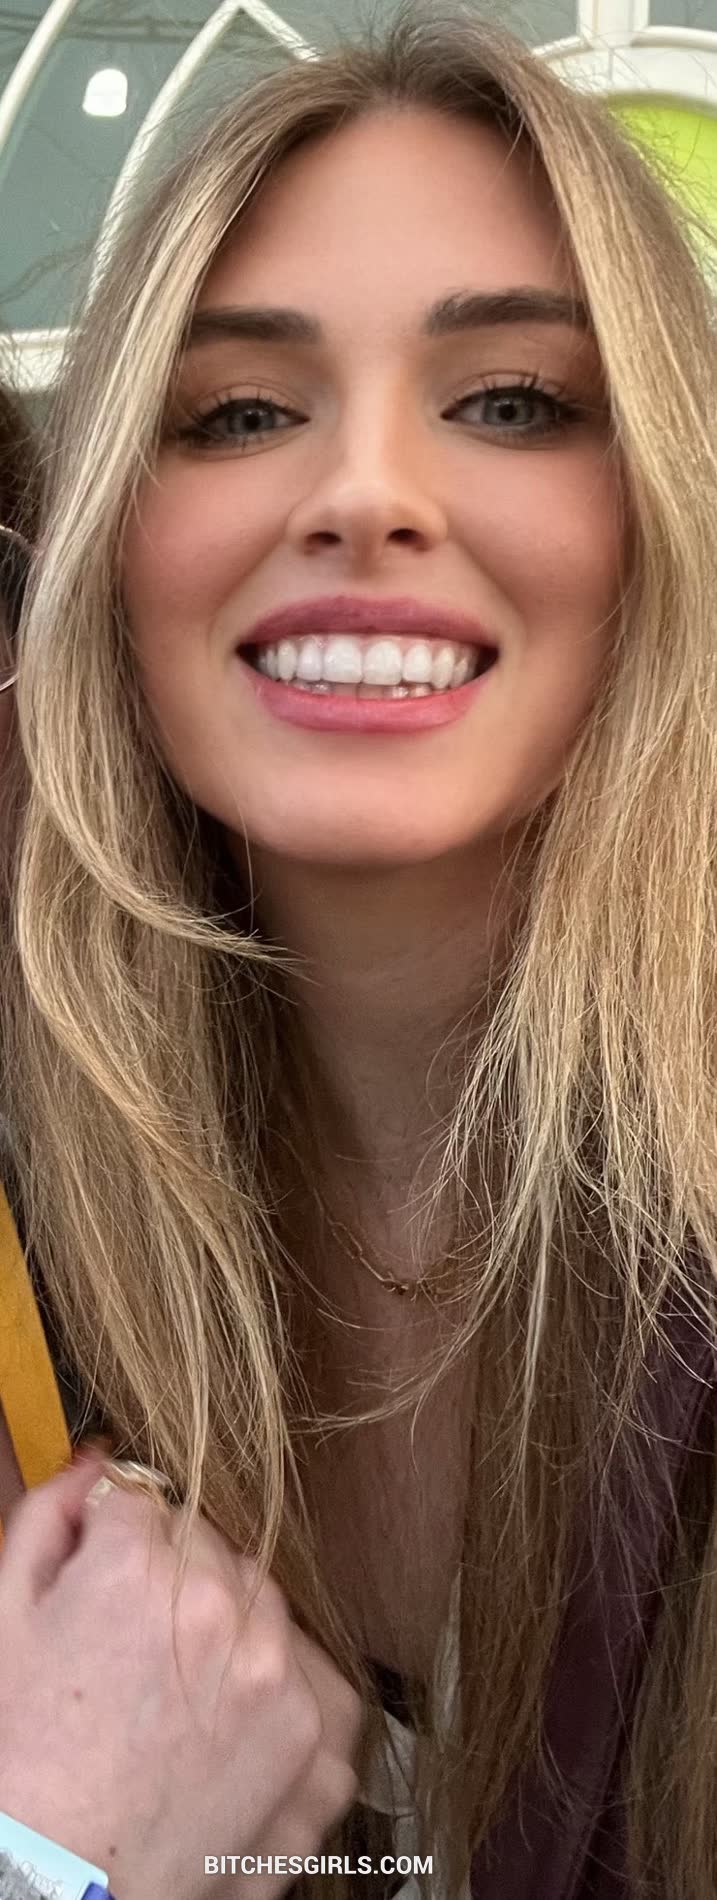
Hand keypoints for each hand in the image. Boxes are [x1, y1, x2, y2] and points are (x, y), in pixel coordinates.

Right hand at [0, 1457, 362, 1899]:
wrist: (61, 1897)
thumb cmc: (26, 1768)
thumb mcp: (8, 1621)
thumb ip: (52, 1519)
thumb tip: (99, 1467)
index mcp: (142, 1571)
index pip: (147, 1500)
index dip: (116, 1544)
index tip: (105, 1583)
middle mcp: (226, 1616)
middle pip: (212, 1549)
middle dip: (173, 1585)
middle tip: (130, 1658)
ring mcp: (284, 1684)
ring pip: (266, 1606)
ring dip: (230, 1632)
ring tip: (174, 1701)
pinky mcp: (323, 1747)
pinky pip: (320, 1678)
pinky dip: (286, 1690)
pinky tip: (232, 1723)